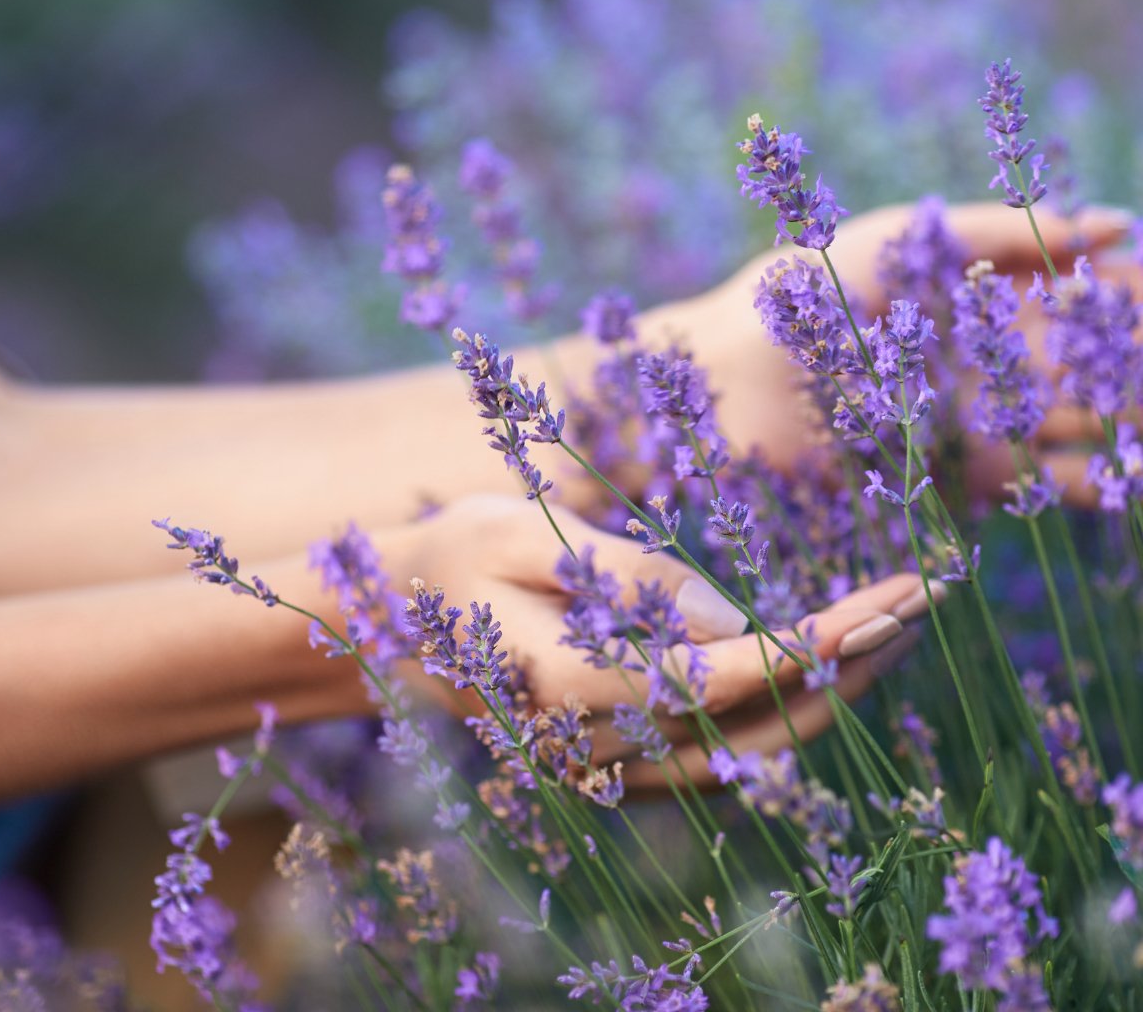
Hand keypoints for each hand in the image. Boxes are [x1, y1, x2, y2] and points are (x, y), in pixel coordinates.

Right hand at [377, 495, 933, 789]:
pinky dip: (780, 704)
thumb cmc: (449, 562)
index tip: (895, 595)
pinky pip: (718, 746)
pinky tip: (816, 659)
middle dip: (853, 664)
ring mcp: (609, 761)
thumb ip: (629, 579)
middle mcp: (607, 744)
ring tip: (891, 625)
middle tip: (922, 600)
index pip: (736, 677)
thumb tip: (736, 620)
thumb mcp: (526, 537)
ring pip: (749, 747)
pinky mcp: (611, 755)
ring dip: (828, 689)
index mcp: (584, 688)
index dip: (824, 640)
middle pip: (763, 725)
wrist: (377, 630)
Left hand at [660, 200, 1133, 501]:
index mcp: (977, 298)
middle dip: (1135, 362)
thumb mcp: (905, 238)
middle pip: (1091, 361)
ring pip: (1083, 422)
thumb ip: (1006, 229)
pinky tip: (1136, 465)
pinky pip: (1045, 480)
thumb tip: (1119, 226)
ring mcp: (978, 421)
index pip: (1081, 295)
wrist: (729, 373)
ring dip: (1128, 420)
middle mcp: (986, 362)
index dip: (1129, 298)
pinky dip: (1098, 477)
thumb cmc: (803, 291)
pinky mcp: (957, 476)